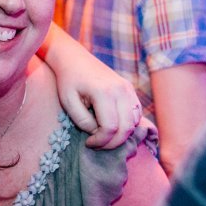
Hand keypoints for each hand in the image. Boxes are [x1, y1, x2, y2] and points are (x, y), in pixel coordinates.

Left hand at [42, 25, 139, 149]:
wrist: (75, 59)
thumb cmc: (69, 81)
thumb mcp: (68, 102)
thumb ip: (83, 121)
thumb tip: (98, 133)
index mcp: (104, 92)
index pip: (110, 128)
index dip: (101, 141)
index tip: (89, 143)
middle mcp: (121, 90)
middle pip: (127, 128)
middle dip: (113, 143)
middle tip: (98, 145)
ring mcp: (128, 89)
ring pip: (135, 122)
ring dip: (122, 135)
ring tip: (105, 136)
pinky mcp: (130, 89)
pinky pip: (136, 113)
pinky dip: (128, 124)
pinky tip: (113, 126)